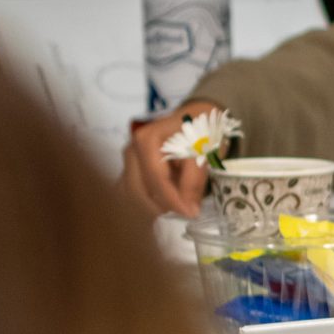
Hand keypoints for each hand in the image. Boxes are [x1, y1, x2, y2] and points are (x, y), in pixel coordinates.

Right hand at [120, 101, 216, 215]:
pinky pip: (133, 193)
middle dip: (162, 206)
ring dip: (155, 207)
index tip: (190, 214)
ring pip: (133, 195)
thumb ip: (194, 179)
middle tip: (186, 212)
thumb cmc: (202, 130)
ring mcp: (128, 161)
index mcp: (146, 140)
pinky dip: (149, 203)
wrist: (197, 119)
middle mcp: (131, 150)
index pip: (156, 178)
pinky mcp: (130, 170)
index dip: (173, 200)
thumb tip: (189, 211)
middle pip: (138, 189)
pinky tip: (167, 206)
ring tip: (179, 208)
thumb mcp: (205, 151)